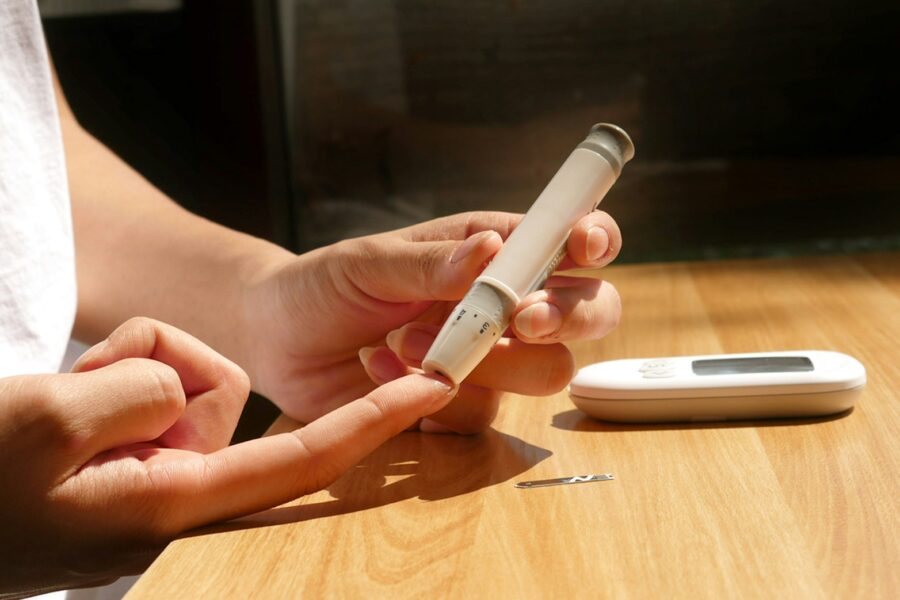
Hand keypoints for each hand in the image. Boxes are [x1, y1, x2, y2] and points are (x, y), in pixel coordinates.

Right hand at [0, 317, 452, 595]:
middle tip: (83, 384)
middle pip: (224, 395)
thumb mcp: (50, 419)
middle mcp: (180, 497)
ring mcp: (154, 481)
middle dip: (169, 366)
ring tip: (61, 400)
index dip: (376, 419)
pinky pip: (150, 393)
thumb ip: (145, 392)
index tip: (436, 387)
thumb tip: (185, 386)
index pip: (305, 455)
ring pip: (182, 382)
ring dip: (125, 370)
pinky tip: (64, 405)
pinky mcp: (133, 463)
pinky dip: (112, 379)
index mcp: (174, 505)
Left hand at [244, 211, 621, 431]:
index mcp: (493, 251)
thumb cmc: (324, 284)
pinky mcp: (460, 406)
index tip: (584, 248)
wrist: (277, 343)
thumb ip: (432, 262)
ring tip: (409, 343)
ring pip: (545, 371)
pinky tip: (383, 371)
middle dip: (567, 317)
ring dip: (486, 361)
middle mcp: (504, 305)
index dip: (594, 240)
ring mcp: (489, 359)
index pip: (568, 240)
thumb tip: (492, 249)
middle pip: (588, 312)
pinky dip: (435, 398)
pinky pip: (481, 416)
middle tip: (521, 320)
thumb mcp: (369, 262)